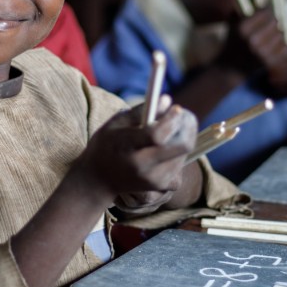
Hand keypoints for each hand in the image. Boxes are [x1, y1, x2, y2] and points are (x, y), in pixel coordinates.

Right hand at [115, 98, 198, 214]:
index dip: (171, 120)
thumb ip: (141, 111)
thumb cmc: (107, 144)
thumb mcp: (116, 123)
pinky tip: (166, 149)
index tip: (177, 108)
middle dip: (188, 127)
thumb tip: (167, 100)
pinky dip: (178, 153)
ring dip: (184, 138)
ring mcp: (153, 179)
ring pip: (184, 153)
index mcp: (127, 147)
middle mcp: (142, 166)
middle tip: (184, 116)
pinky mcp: (160, 186)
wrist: (98, 180)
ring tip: (171, 130)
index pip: (156, 135)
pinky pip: (181, 165)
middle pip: (182, 146)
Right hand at [237, 9, 286, 92]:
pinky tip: (275, 46)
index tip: (269, 10)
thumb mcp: (232, 21)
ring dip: (279, 33)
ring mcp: (262, 53)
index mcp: (243, 28)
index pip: (266, 12)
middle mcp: (253, 40)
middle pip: (276, 22)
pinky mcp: (269, 62)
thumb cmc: (233, 40)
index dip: (269, 9)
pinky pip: (285, 48)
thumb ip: (240, 4)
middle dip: (275, 22)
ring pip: (282, 35)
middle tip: (273, 22)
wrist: (230, 68)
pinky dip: (282, 45)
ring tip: (272, 35)